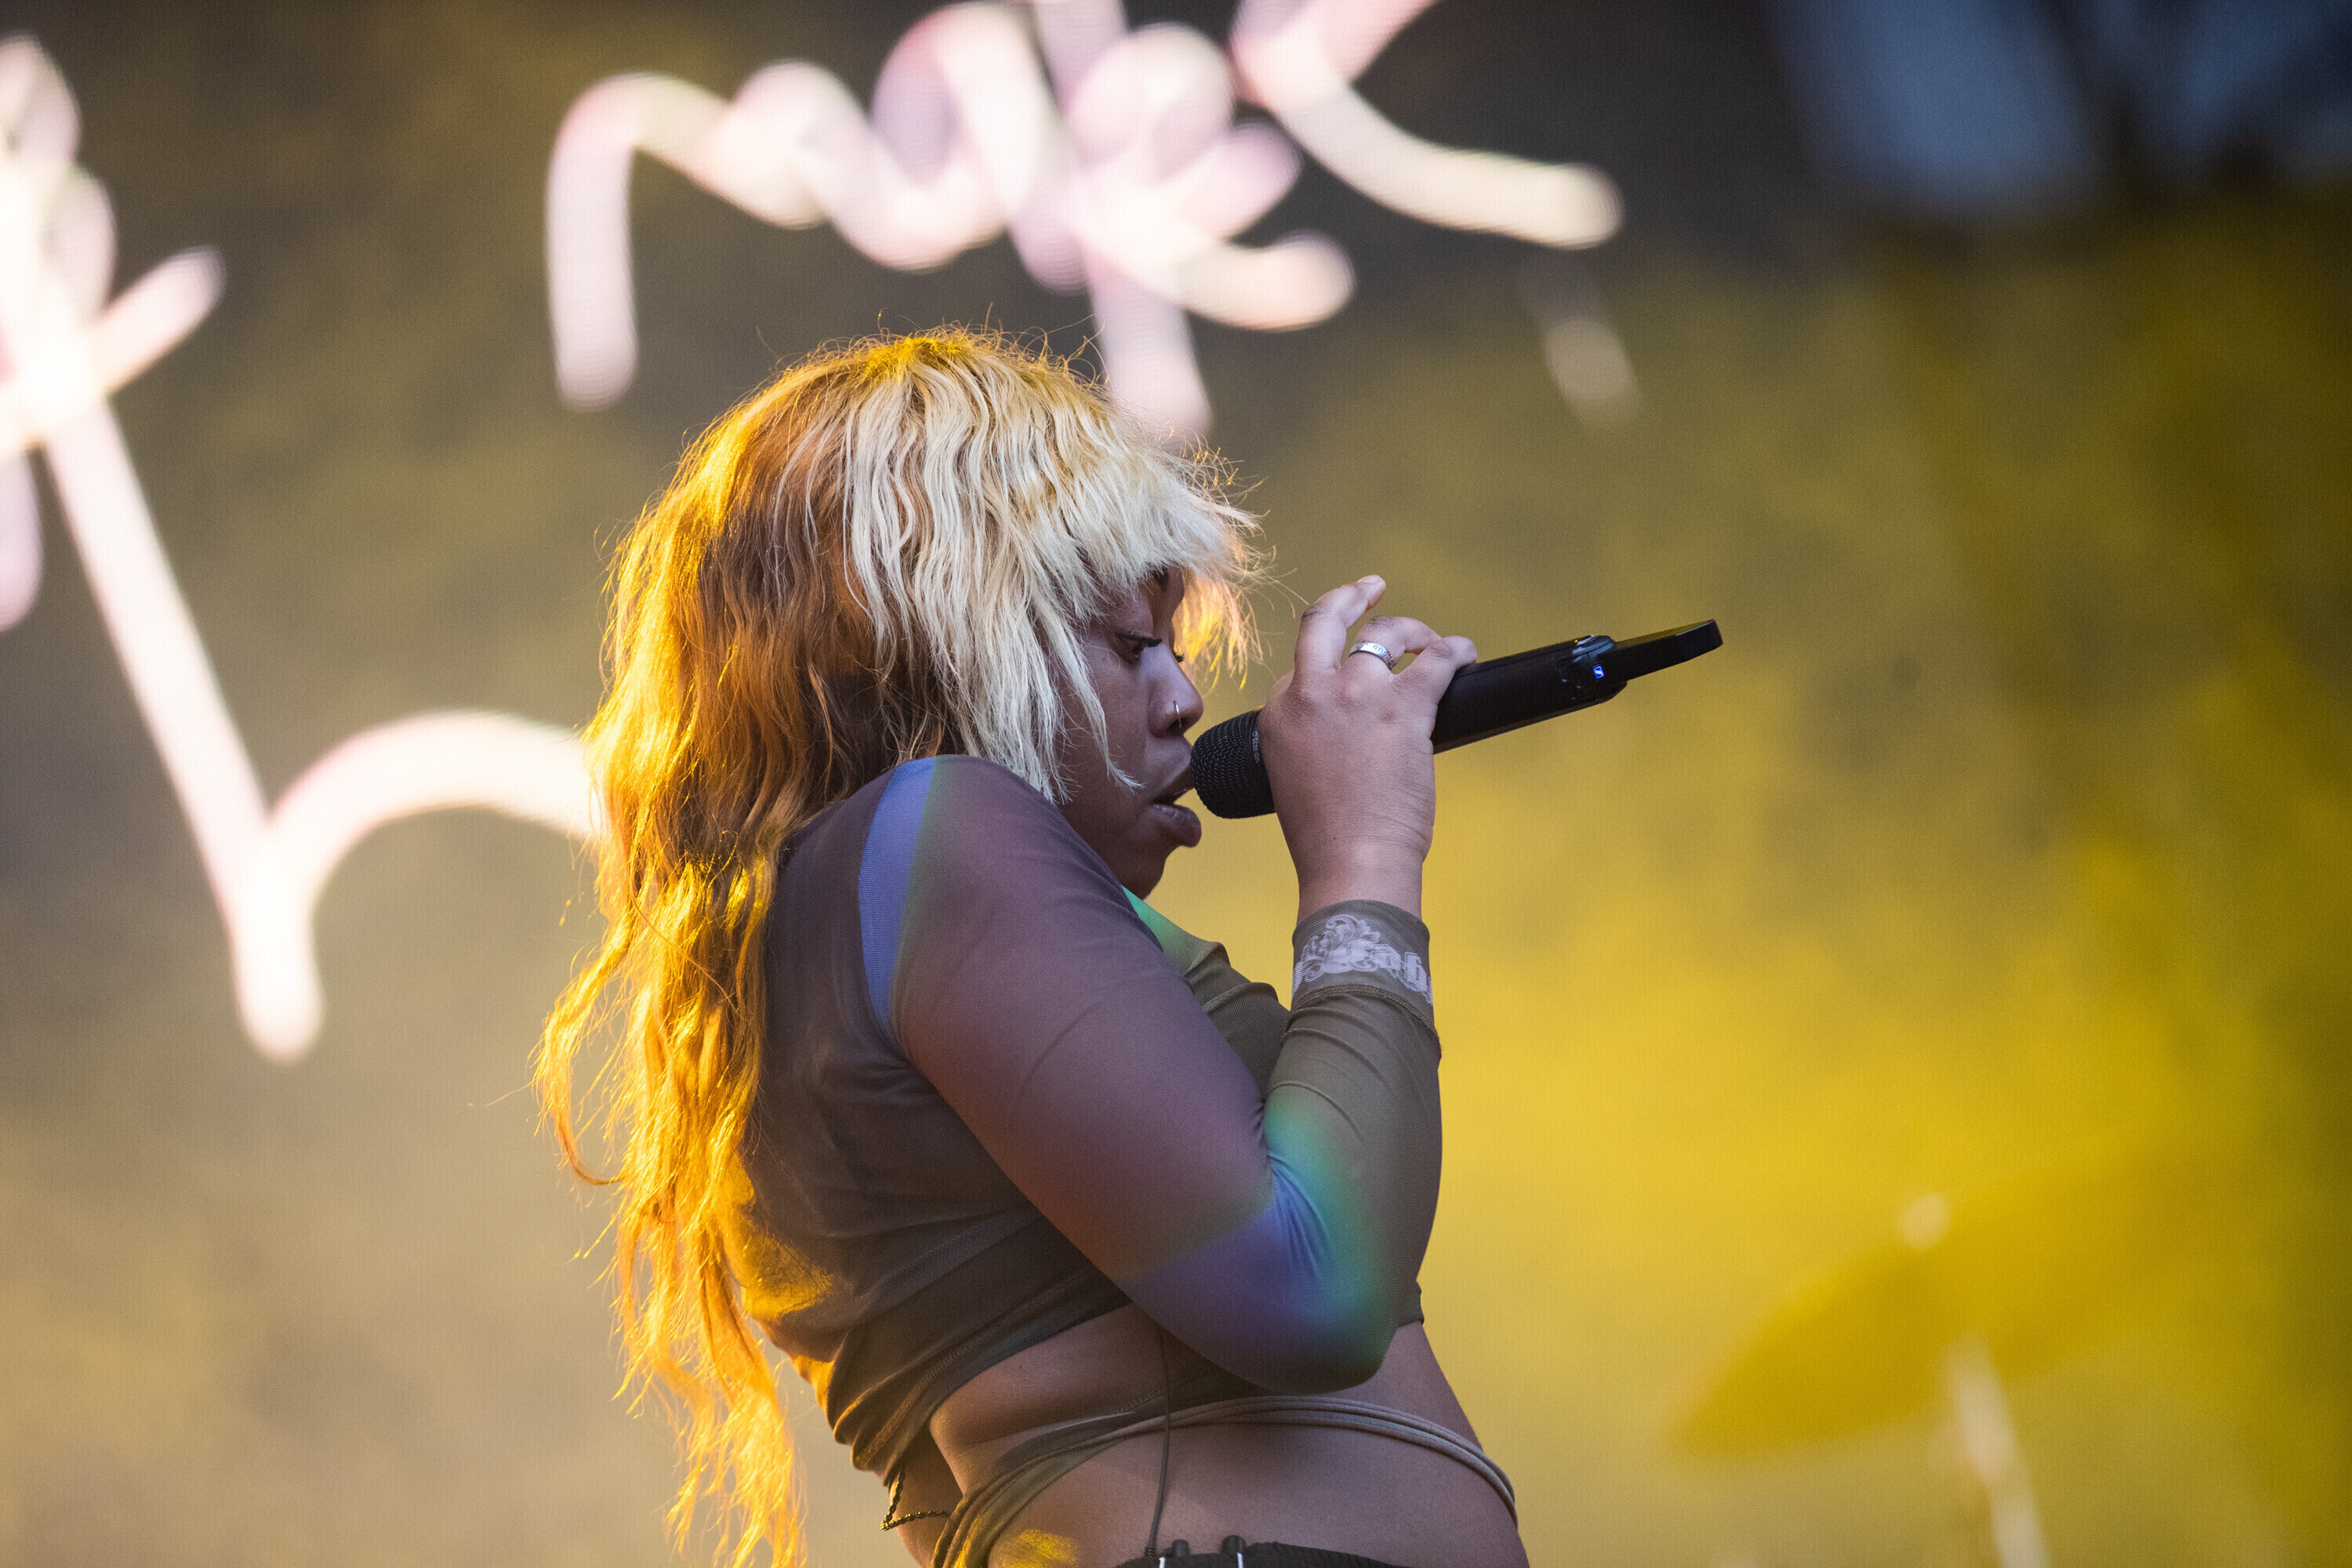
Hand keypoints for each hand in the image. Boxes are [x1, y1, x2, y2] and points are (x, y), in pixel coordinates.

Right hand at [1255, 576, 1475, 921]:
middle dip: (1351, 597)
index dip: (1332, 661)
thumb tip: (1339, 734)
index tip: (1351, 665)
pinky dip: (1454, 651)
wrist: (1352, 862)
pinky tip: (1465, 655)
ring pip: (1386, 633)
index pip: (1305, 664)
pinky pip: (1436, 660)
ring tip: (1433, 644)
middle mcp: (1312, 692)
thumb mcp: (1291, 779)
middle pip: (1327, 619)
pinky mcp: (1404, 705)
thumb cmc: (1327, 838)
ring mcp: (1358, 693)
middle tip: (1372, 589)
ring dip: (1414, 632)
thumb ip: (1305, 743)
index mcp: (1280, 713)